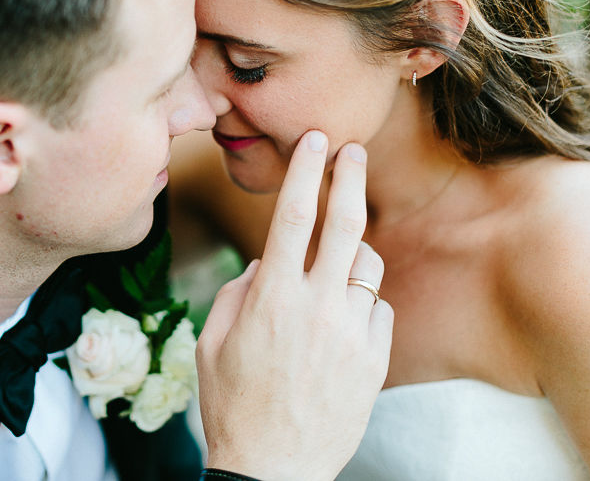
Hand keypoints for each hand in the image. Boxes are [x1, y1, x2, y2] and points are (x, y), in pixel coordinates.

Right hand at [195, 130, 392, 480]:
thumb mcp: (211, 343)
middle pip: (344, 225)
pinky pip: (378, 309)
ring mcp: (351, 333)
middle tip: (353, 151)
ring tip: (337, 263)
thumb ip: (237, 291)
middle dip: (350, 178)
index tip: (314, 141)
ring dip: (355, 252)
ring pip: (368, 265)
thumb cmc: (232, 403)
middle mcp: (316, 307)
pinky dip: (361, 303)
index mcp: (270, 298)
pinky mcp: (375, 360)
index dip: (304, 172)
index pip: (290, 217)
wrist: (274, 468)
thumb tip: (265, 262)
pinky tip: (341, 322)